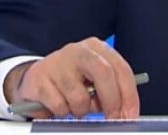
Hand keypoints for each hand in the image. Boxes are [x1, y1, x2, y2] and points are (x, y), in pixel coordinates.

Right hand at [3, 37, 139, 119]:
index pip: (121, 68)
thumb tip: (124, 112)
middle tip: (113, 119)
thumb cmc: (72, 79)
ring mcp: (58, 62)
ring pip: (80, 97)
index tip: (131, 114)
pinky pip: (59, 105)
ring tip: (75, 105)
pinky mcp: (40, 78)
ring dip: (81, 110)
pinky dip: (63, 111)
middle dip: (112, 101)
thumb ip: (109, 89)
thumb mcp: (93, 79)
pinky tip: (60, 103)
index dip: (129, 94)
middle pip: (104, 74)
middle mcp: (79, 50)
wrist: (35, 77)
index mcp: (97, 48)